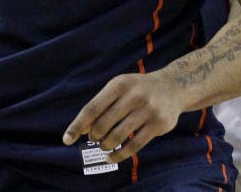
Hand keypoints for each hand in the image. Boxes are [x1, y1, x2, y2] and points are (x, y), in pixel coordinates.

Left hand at [62, 71, 185, 162]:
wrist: (174, 86)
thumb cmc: (138, 89)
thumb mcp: (120, 88)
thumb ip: (101, 105)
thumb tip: (80, 129)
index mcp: (119, 84)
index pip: (92, 108)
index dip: (77, 125)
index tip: (66, 139)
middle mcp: (133, 95)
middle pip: (103, 125)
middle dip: (94, 136)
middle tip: (95, 138)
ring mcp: (148, 109)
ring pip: (117, 136)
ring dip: (105, 145)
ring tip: (104, 145)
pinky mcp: (158, 124)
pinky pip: (134, 145)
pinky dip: (119, 155)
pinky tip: (112, 157)